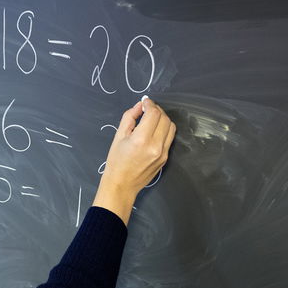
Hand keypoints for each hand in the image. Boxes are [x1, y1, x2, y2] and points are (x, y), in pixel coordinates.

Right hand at [92, 96, 175, 224]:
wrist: (122, 184)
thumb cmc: (116, 161)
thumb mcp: (118, 136)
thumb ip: (129, 117)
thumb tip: (139, 106)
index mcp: (141, 140)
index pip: (153, 114)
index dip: (149, 104)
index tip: (144, 102)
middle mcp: (155, 146)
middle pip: (165, 119)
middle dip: (157, 110)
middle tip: (147, 109)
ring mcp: (163, 153)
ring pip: (171, 127)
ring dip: (163, 119)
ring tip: (152, 118)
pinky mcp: (165, 158)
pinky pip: (169, 138)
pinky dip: (164, 130)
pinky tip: (154, 130)